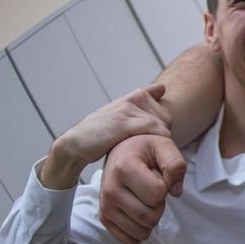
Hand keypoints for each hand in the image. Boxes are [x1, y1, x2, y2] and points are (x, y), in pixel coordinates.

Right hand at [41, 84, 170, 189]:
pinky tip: (148, 152)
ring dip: (160, 141)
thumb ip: (142, 105)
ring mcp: (128, 109)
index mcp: (136, 95)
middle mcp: (133, 99)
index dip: (163, 121)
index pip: (164, 101)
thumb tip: (162, 89)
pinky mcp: (123, 123)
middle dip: (163, 134)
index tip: (155, 134)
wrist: (77, 143)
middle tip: (152, 149)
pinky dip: (156, 141)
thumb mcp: (124, 115)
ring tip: (151, 154)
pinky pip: (152, 129)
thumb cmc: (103, 132)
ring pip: (161, 124)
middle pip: (166, 117)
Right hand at [98, 134, 186, 243]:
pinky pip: (130, 241)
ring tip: (144, 198)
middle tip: (152, 189)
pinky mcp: (104, 218)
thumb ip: (175, 164)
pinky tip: (138, 212)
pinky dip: (141, 231)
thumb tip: (175, 191)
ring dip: (151, 219)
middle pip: (150, 217)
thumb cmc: (145, 150)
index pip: (157, 194)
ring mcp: (105, 206)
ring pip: (142, 232)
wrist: (121, 152)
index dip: (165, 187)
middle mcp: (109, 190)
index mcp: (123, 168)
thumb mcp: (164, 146)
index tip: (157, 176)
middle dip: (159, 206)